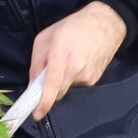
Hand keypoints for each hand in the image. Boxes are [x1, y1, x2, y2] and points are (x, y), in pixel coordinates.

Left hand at [25, 2, 127, 119]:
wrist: (104, 23)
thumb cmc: (71, 27)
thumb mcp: (45, 38)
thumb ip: (36, 63)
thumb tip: (32, 86)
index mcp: (62, 54)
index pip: (52, 84)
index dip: (44, 101)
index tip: (37, 114)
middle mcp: (77, 67)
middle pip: (58, 92)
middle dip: (50, 90)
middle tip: (49, 74)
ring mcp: (89, 75)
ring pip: (68, 89)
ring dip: (63, 81)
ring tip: (69, 60)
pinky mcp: (95, 79)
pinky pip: (77, 85)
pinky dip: (73, 79)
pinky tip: (79, 63)